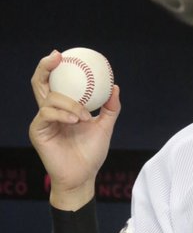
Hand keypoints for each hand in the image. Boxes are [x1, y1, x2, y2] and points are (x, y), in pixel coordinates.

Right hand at [29, 49, 120, 209]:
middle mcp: (49, 112)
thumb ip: (109, 108)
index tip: (62, 54)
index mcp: (62, 108)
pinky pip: (47, 114)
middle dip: (45, 67)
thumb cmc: (91, 154)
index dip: (53, 67)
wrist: (83, 177)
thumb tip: (115, 87)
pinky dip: (63, 114)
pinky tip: (75, 120)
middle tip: (56, 57)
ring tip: (85, 116)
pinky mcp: (38, 131)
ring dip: (70, 104)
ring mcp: (42, 121)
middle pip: (40, 83)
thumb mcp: (104, 127)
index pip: (54, 83)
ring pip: (50, 98)